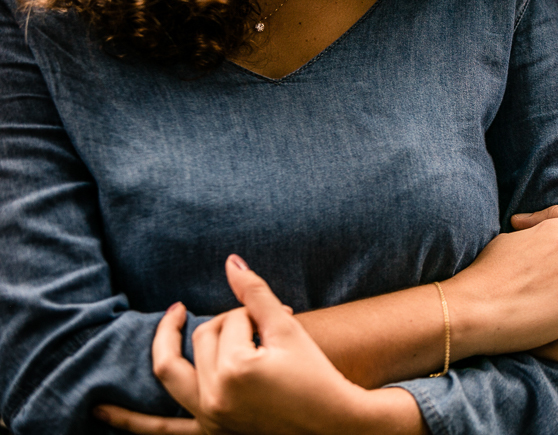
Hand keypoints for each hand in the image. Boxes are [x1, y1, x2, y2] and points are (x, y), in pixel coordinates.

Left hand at [96, 256, 424, 434]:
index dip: (252, 313)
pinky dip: (132, 422)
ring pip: (173, 373)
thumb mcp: (289, 331)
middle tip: (253, 325)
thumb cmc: (317, 377)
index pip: (230, 322)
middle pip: (203, 342)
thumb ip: (256, 294)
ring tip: (169, 320)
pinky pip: (162, 431)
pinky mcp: (210, 434)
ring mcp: (209, 419)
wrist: (336, 426)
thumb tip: (231, 261)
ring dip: (162, 348)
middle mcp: (215, 397)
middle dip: (227, 325)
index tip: (277, 320)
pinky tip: (101, 411)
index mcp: (236, 370)